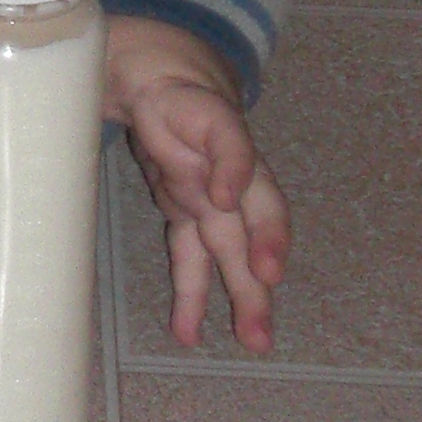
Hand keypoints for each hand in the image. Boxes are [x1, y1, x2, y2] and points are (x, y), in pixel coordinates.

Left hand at [104, 16, 289, 354]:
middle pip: (247, 238)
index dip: (261, 220)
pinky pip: (193, 257)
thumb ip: (224, 145)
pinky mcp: (187, 212)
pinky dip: (192, 294)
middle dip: (255, 285)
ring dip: (240, 297)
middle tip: (261, 331)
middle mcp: (229, 182)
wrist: (159, 81)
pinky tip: (189, 330)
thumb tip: (229, 194)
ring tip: (253, 339)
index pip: (252, 183)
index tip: (259, 255)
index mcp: (231, 147)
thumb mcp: (194, 102)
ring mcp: (209, 201)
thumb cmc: (179, 90)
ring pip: (226, 255)